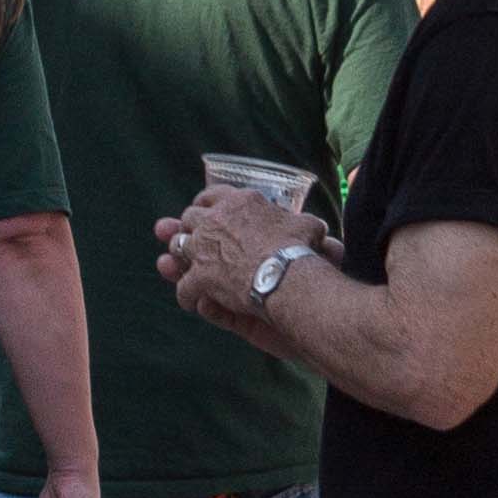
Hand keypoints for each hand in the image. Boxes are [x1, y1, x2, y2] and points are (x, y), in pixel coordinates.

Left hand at [153, 184, 311, 339]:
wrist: (285, 275)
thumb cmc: (298, 249)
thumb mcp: (306, 226)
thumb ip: (303, 223)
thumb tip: (319, 227)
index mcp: (239, 202)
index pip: (213, 195)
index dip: (206, 203)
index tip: (205, 209)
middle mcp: (215, 219)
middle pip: (190, 217)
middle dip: (189, 226)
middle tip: (192, 238)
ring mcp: (202, 247)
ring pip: (178, 246)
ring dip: (179, 257)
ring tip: (182, 267)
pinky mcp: (199, 275)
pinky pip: (184, 286)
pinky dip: (187, 295)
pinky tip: (192, 302)